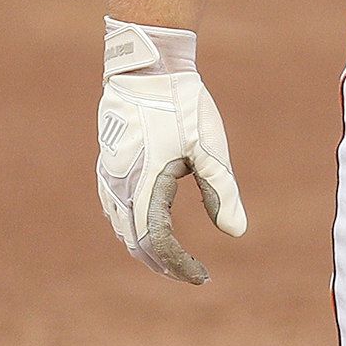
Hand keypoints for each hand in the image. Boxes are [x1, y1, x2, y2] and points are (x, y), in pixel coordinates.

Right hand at [96, 18, 247, 283]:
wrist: (147, 69)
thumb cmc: (183, 105)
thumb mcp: (209, 148)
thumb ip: (222, 192)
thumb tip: (237, 232)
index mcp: (146, 187)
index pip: (158, 243)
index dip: (179, 264)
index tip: (202, 276)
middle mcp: (120, 187)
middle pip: (136, 242)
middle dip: (162, 263)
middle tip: (190, 274)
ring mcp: (109, 176)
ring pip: (122, 227)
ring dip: (145, 248)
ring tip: (172, 259)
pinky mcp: (108, 165)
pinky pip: (115, 209)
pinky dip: (131, 227)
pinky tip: (146, 228)